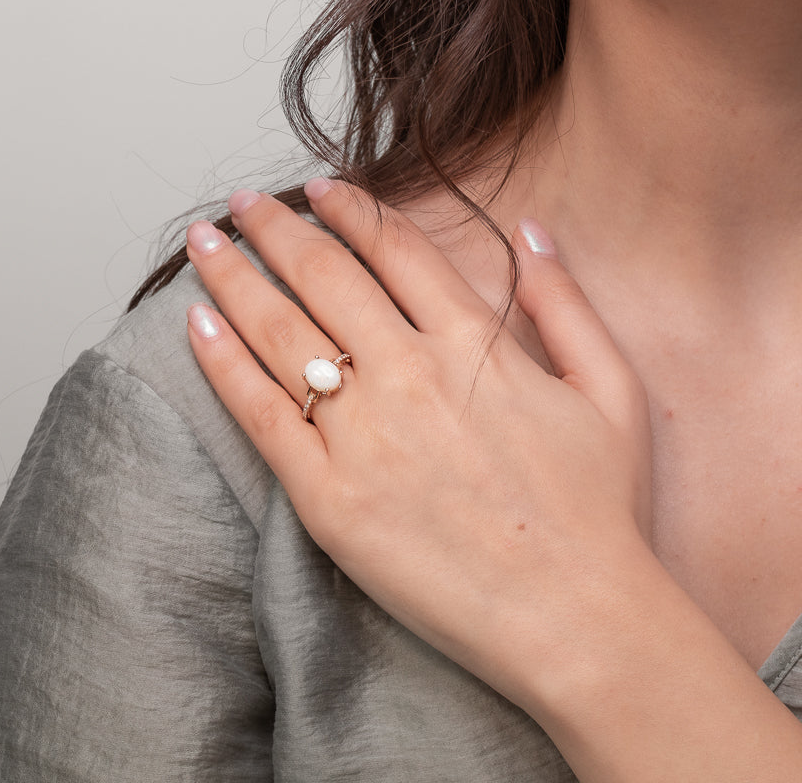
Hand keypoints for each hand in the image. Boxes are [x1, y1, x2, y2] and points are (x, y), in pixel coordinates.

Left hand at [184, 179, 651, 714]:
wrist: (574, 617)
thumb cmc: (598, 510)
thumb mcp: (611, 390)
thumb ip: (566, 303)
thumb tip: (530, 232)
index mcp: (475, 344)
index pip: (396, 250)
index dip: (352, 210)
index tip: (320, 188)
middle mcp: (410, 375)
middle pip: (325, 276)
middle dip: (275, 228)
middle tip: (242, 201)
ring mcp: (363, 436)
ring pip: (280, 332)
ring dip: (235, 275)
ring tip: (203, 239)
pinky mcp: (327, 498)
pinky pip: (259, 415)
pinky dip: (222, 362)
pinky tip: (196, 323)